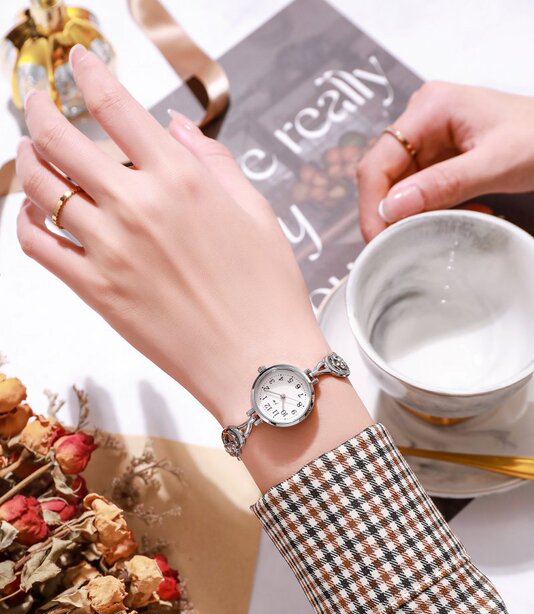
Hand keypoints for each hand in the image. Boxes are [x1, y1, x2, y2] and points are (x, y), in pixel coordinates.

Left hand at [16, 44, 370, 489]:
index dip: (87, 73)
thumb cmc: (267, 293)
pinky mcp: (96, 292)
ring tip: (31, 156)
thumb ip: (212, 161)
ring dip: (29, 163)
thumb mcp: (255, 211)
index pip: (115, 106)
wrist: (259, 363)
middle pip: (61, 139)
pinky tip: (32, 215)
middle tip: (38, 105)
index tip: (76, 64)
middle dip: (40, 112)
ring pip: (41, 189)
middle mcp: (138, 206)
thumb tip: (174, 127)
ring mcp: (111, 249)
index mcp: (181, 178)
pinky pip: (37, 246)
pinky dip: (24, 222)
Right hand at [357, 81, 533, 240]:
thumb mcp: (494, 165)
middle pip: (383, 177)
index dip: (372, 206)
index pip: (377, 163)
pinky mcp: (438, 157)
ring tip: (451, 221)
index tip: (378, 240)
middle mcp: (421, 120)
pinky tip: (462, 211)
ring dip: (418, 214)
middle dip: (395, 214)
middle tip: (410, 242)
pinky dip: (433, 210)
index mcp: (429, 109)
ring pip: (399, 189)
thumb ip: (442, 185)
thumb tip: (391, 208)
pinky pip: (419, 191)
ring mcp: (429, 139)